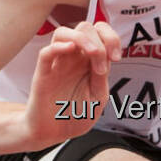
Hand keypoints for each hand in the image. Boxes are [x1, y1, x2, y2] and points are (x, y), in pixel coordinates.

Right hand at [25, 21, 123, 144]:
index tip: (117, 57)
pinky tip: (70, 49)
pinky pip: (45, 53)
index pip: (99, 31)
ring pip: (62, 33)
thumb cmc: (76, 114)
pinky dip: (57, 47)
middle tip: (104, 64)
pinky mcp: (43, 76)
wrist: (55, 134)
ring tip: (94, 54)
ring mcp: (57, 65)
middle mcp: (73, 58)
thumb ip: (101, 76)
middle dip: (100, 39)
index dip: (111, 37)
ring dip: (82, 38)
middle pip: (83, 27)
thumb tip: (106, 56)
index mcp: (88, 61)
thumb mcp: (97, 96)